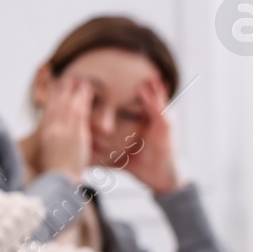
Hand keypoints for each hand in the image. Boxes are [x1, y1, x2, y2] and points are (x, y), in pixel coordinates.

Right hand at [36, 75, 92, 181]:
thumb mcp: (49, 160)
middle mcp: (52, 130)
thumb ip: (54, 148)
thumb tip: (56, 145)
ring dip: (74, 90)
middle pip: (57, 105)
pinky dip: (82, 99)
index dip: (52, 99)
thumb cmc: (56, 177)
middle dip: (62, 90)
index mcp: (45, 136)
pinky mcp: (76, 133)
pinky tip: (86, 89)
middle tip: (68, 78)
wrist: (60, 182)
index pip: (48, 112)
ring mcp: (64, 131)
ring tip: (79, 80)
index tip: (55, 88)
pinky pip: (79, 111)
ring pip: (69, 105)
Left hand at [117, 77, 181, 193]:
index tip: (121, 84)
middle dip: (145, 87)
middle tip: (136, 72)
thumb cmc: (143, 167)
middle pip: (148, 100)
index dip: (132, 96)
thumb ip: (106, 154)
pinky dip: (154, 100)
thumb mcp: (121, 156)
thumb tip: (87, 157)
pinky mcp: (165, 129)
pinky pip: (159, 110)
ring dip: (152, 89)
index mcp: (145, 126)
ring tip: (149, 77)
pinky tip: (148, 90)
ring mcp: (161, 124)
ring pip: (155, 102)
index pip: (137, 106)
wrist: (160, 179)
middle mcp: (154, 122)